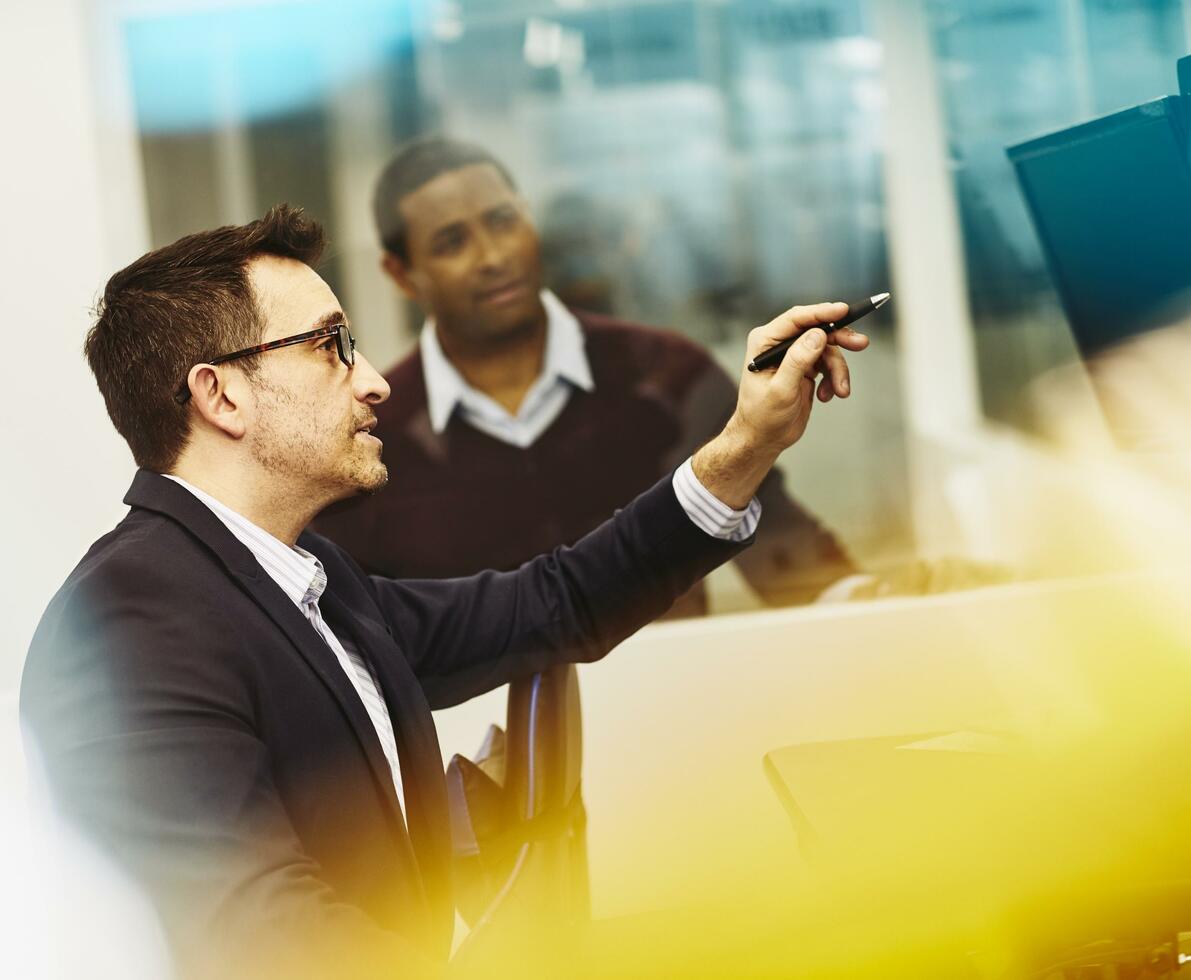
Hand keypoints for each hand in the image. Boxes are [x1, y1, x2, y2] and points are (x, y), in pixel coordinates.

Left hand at [693, 302, 869, 508]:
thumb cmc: (763, 416)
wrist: (764, 438)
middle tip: (861, 344)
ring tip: (841, 391)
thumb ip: (798, 361)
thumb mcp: (781, 390)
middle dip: (840, 338)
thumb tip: (818, 335)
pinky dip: (834, 379)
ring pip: (828, 350)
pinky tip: (828, 396)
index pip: (797, 319)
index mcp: (764, 341)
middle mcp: (779, 344)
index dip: (822, 313)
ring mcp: (794, 355)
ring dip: (838, 370)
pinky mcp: (806, 368)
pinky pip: (829, 365)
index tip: (844, 310)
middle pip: (817, 329)